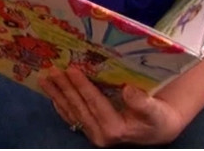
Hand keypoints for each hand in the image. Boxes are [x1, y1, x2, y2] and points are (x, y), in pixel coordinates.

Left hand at [39, 68, 186, 146]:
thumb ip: (143, 103)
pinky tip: (52, 95)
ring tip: (45, 78)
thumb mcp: (156, 110)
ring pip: (71, 112)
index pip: (94, 103)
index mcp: (115, 128)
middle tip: (53, 69)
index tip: (71, 69)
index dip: (82, 86)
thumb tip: (128, 90)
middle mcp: (100, 134)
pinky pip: (72, 118)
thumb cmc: (158, 117)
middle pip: (78, 107)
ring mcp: (94, 134)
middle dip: (64, 87)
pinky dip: (61, 105)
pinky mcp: (91, 131)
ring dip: (57, 95)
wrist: (157, 129)